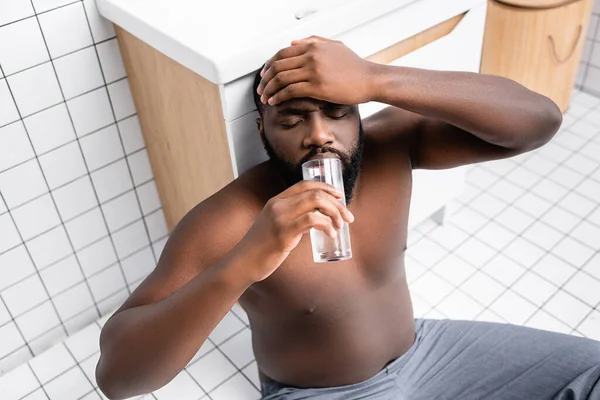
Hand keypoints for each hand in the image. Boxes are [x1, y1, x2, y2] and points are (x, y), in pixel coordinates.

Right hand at [238, 180, 354, 281]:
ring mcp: (280, 217)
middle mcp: (278, 205)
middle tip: (348, 217)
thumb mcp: (275, 225)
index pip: (305, 184)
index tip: (340, 197)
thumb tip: (317, 220)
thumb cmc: (262, 247)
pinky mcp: (283, 232)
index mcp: (276, 201)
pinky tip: (330, 233)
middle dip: (337, 204)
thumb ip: (293, 219)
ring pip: (316, 203)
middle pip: (315, 193)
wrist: (243, 262)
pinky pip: (312, 220)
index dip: (326, 187)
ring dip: (335, 213)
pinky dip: (326, 224)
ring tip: (340, 226)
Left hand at [256, 36, 376, 105]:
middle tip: (260, 89)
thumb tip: (292, 43)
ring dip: (269, 90)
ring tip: (265, 98)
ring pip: (281, 79)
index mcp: (313, 45)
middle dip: (265, 79)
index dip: (268, 65)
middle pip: (277, 66)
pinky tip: (275, 102)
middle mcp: (311, 56)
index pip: (281, 53)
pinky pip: (290, 91)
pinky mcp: (317, 87)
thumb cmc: (354, 66)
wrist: (370, 79)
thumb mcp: (334, 46)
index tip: (264, 76)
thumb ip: (313, 41)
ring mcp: (313, 71)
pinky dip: (279, 97)